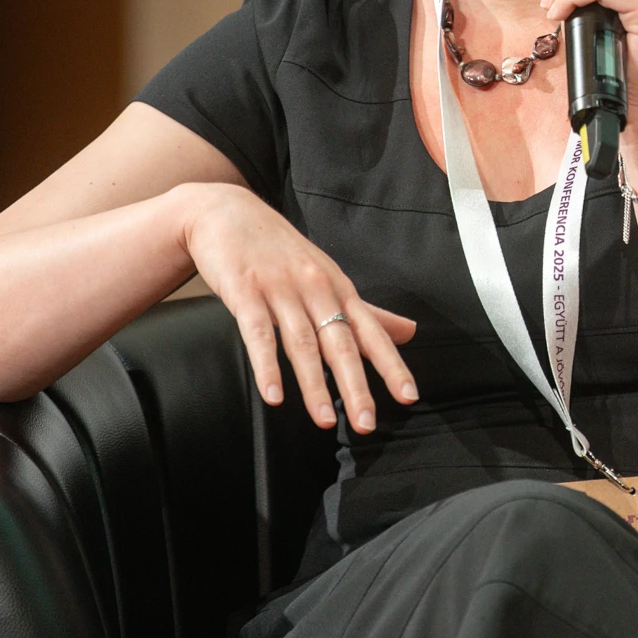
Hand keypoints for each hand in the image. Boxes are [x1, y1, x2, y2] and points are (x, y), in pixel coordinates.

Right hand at [180, 183, 416, 430]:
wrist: (227, 213)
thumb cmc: (281, 251)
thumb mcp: (329, 277)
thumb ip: (366, 312)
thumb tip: (410, 332)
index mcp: (338, 289)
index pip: (372, 332)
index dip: (392, 364)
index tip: (408, 396)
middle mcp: (316, 289)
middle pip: (341, 343)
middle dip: (356, 386)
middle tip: (367, 423)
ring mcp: (280, 289)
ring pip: (303, 344)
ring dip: (315, 385)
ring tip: (326, 421)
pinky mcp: (245, 291)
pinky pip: (257, 334)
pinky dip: (267, 366)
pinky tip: (273, 396)